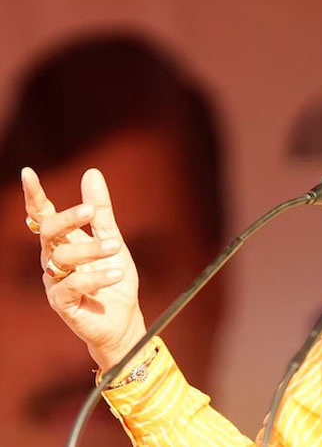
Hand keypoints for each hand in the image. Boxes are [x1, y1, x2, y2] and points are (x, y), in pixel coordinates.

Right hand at [22, 167, 146, 371]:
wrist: (123, 318)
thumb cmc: (113, 277)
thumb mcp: (112, 237)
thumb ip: (101, 211)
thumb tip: (91, 173)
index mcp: (63, 242)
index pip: (42, 216)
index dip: (34, 196)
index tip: (28, 173)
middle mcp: (53, 260)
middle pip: (48, 233)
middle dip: (67, 219)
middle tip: (90, 211)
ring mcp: (55, 282)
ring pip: (62, 258)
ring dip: (91, 250)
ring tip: (116, 247)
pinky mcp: (62, 304)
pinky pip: (71, 287)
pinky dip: (95, 278)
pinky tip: (116, 273)